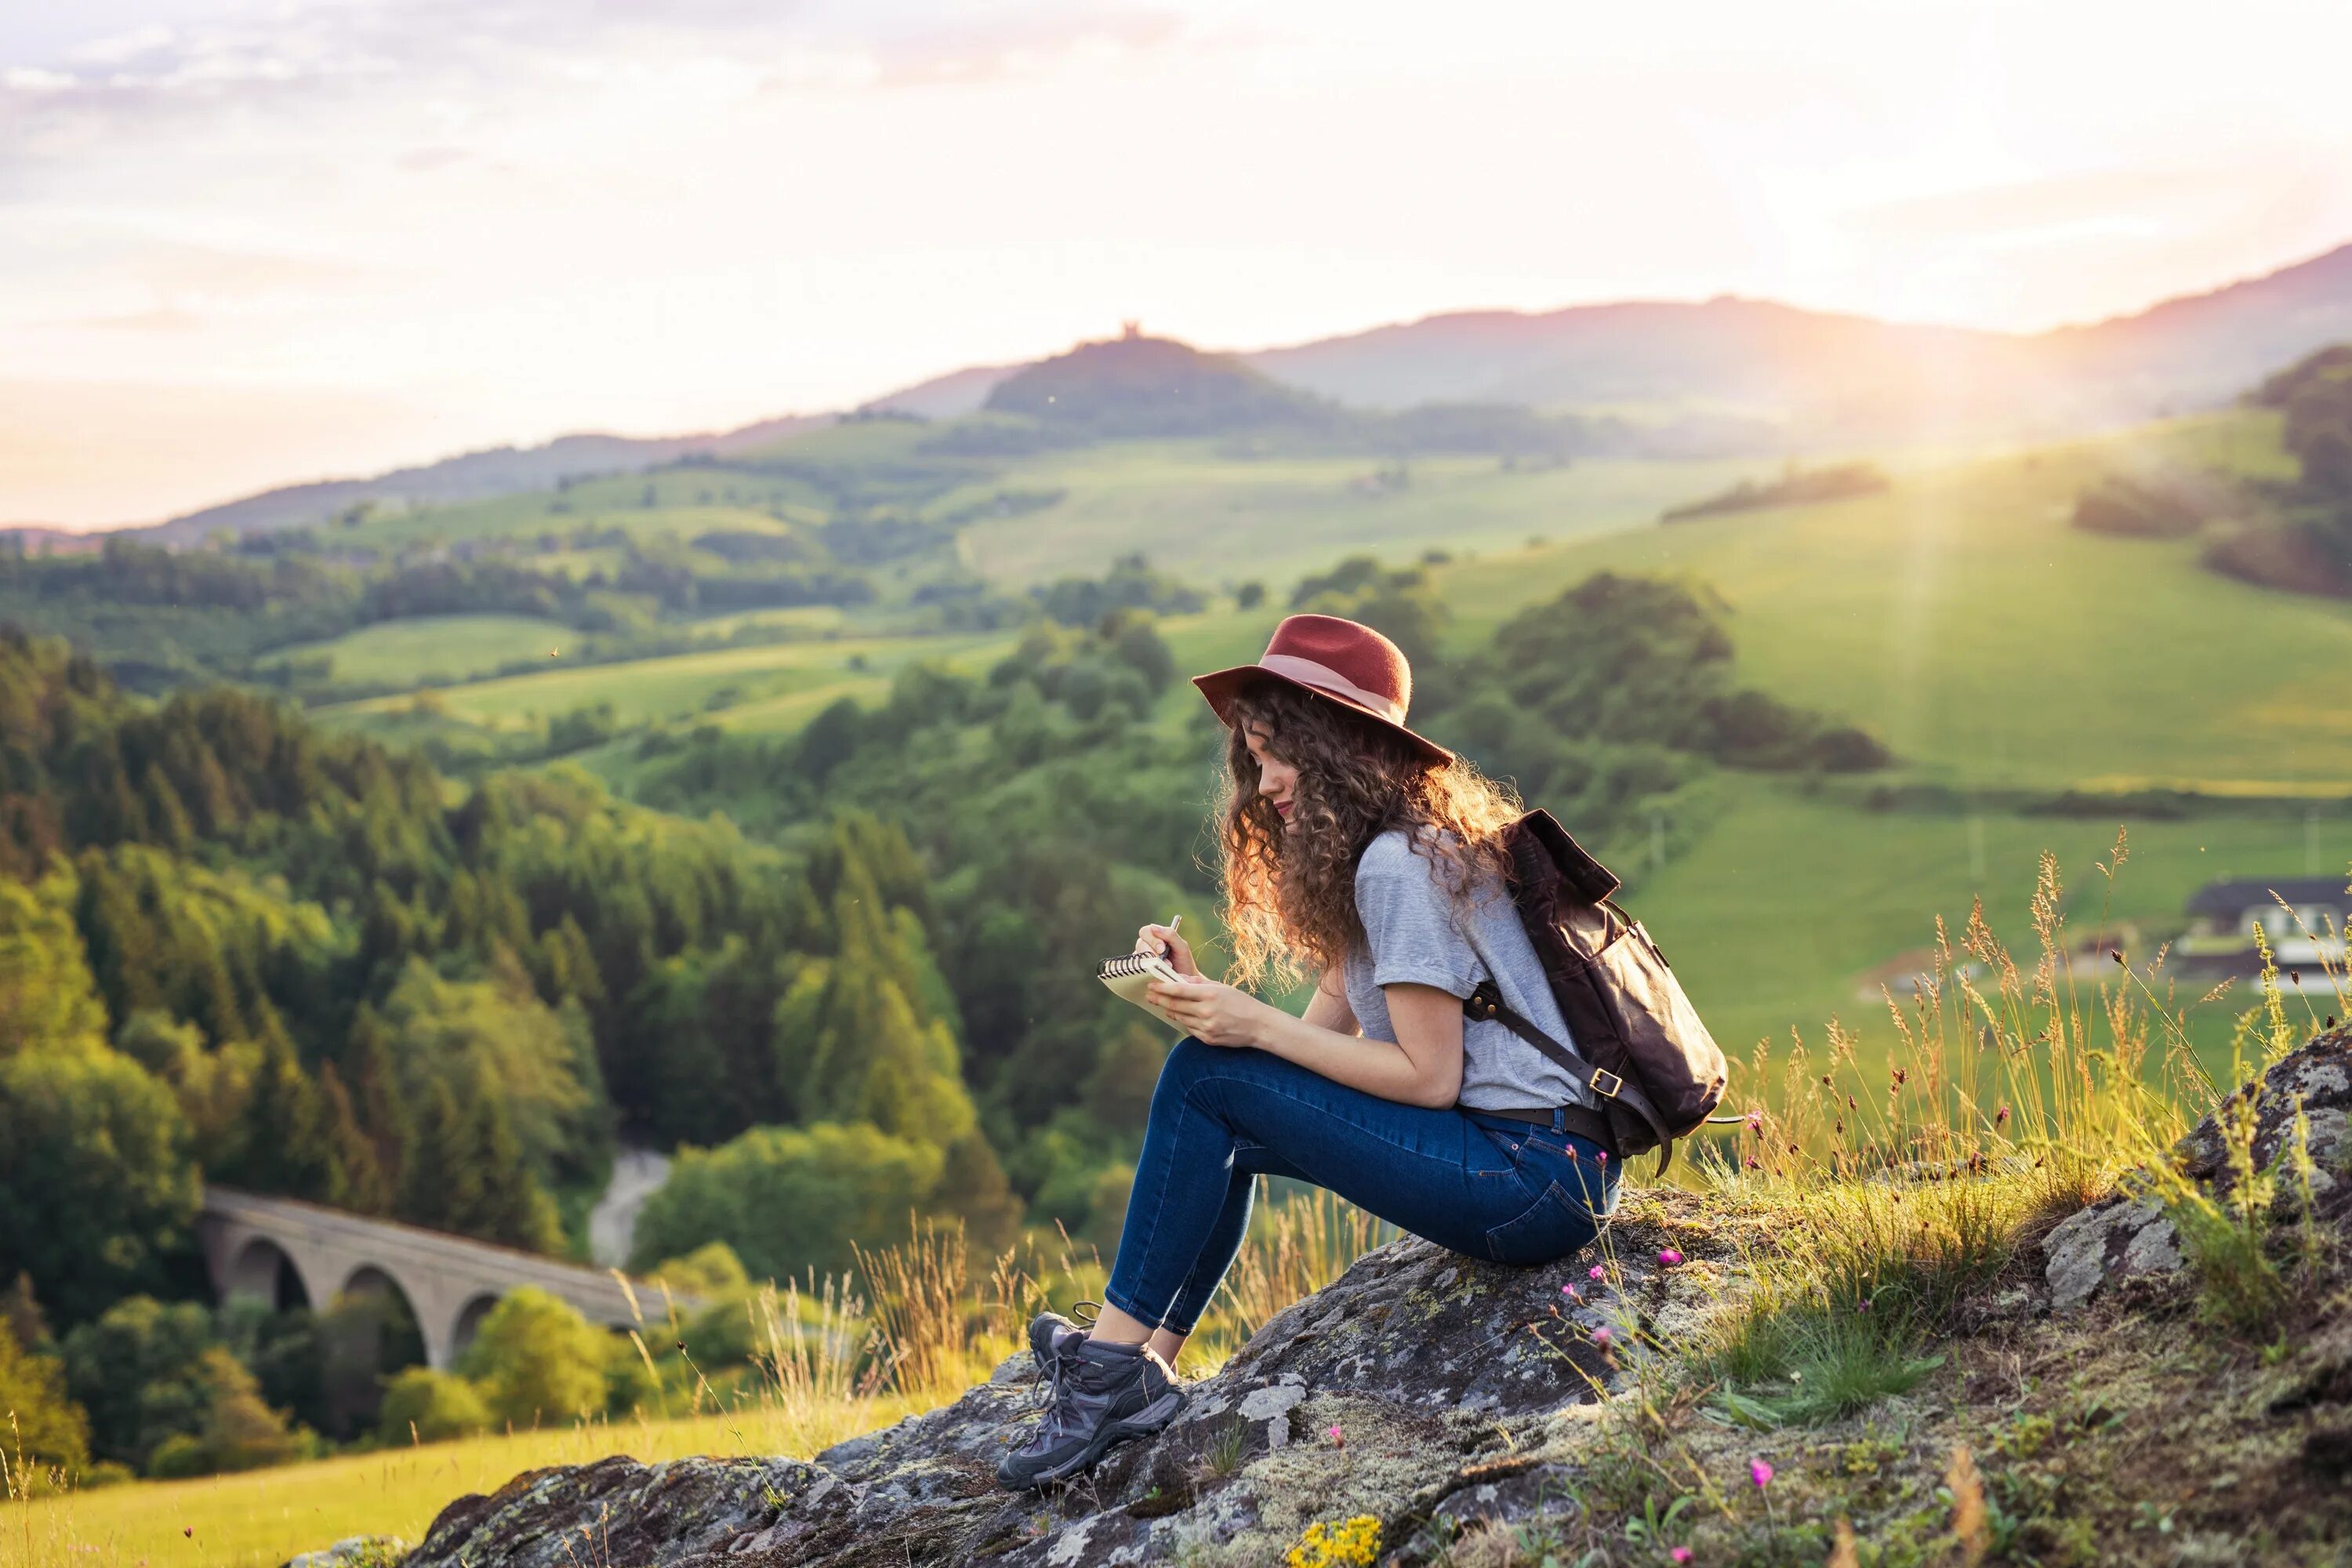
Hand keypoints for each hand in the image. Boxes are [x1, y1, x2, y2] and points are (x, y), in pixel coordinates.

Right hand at [1135, 923, 1199, 978]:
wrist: (1186, 983)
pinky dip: (1147, 973)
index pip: (1145, 932)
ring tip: (1166, 970)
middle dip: (1152, 953)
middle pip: (1140, 944)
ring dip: (1152, 964)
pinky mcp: (1139, 973)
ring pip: (1137, 957)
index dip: (1152, 939)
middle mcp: (1145, 947)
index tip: (1162, 949)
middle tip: (1166, 963)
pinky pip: (1137, 970)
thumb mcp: (1181, 947)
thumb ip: (1170, 935)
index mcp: (1155, 937)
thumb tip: (1153, 926)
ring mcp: (1141, 960)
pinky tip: (1157, 976)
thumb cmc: (1184, 963)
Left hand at [1145, 977, 1266, 1046]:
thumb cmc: (1240, 1002)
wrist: (1258, 1026)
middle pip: (1175, 1005)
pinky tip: (1181, 1015)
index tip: (1151, 985)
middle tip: (1149, 995)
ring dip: (1170, 1010)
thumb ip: (1199, 983)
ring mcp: (1206, 1027)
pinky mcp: (1207, 1039)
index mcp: (1210, 995)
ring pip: (1180, 1017)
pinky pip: (1190, 1028)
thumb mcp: (1221, 987)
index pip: (1178, 991)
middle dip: (1159, 999)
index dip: (1162, 988)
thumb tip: (1178, 980)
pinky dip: (1184, 1020)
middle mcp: (1206, 1012)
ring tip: (1163, 1004)